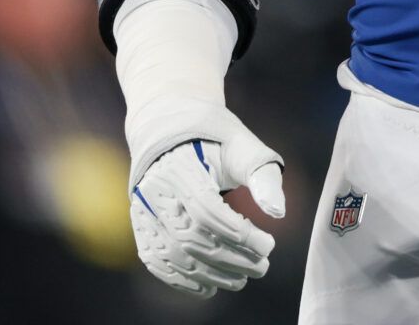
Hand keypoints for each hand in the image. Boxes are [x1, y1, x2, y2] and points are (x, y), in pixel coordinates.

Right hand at [129, 107, 285, 297]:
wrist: (171, 131)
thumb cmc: (214, 139)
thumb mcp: (242, 145)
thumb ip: (262, 174)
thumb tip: (278, 212)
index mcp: (179, 167)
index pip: (206, 210)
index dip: (239, 233)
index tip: (269, 243)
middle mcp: (155, 191)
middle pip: (191, 238)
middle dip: (231, 259)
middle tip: (262, 266)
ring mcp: (143, 211)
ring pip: (174, 255)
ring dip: (211, 275)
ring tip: (243, 278)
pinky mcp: (141, 226)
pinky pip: (157, 261)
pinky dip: (182, 280)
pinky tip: (209, 286)